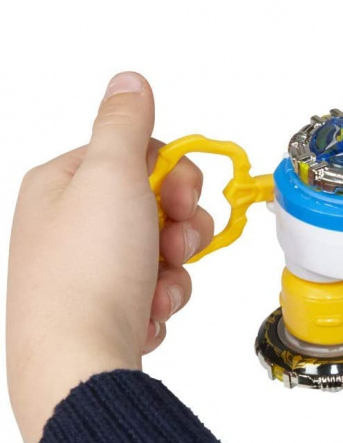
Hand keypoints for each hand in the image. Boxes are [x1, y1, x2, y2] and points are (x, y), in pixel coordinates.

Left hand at [6, 72, 212, 442]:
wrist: (78, 362)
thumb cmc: (90, 272)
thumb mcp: (112, 176)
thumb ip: (125, 123)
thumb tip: (130, 80)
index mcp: (61, 184)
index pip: (136, 155)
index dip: (172, 176)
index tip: (179, 197)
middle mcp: (68, 225)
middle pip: (155, 205)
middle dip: (180, 228)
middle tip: (174, 246)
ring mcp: (85, 270)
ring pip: (161, 253)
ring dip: (176, 271)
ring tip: (158, 292)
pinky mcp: (103, 309)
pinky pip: (155, 292)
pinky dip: (161, 303)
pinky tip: (145, 315)